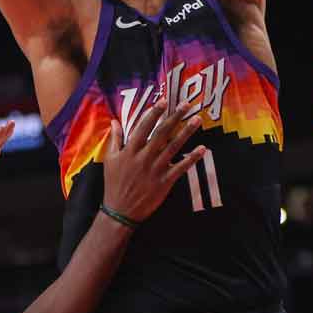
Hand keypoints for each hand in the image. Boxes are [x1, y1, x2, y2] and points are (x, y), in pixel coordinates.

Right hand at [100, 98, 206, 222]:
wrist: (120, 211)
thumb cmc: (114, 184)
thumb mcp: (109, 160)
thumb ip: (114, 139)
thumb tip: (115, 121)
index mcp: (130, 151)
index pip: (143, 127)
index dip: (153, 113)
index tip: (163, 101)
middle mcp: (144, 157)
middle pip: (162, 133)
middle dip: (174, 117)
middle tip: (186, 104)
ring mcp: (156, 169)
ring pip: (173, 147)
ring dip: (186, 132)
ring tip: (197, 119)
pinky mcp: (165, 182)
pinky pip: (181, 167)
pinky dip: (192, 158)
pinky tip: (202, 148)